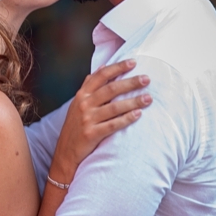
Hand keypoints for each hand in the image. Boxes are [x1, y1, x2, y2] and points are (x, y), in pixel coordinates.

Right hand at [50, 58, 150, 183]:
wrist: (66, 152)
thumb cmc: (75, 126)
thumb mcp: (77, 104)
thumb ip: (88, 87)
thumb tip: (100, 69)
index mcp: (81, 95)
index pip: (101, 76)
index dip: (117, 67)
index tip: (133, 62)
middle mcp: (84, 104)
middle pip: (111, 89)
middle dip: (130, 82)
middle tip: (147, 79)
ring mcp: (87, 119)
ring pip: (114, 107)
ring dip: (133, 101)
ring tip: (149, 98)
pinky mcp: (92, 133)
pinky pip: (113, 125)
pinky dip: (127, 119)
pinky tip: (139, 115)